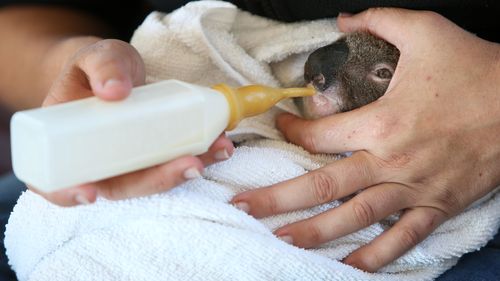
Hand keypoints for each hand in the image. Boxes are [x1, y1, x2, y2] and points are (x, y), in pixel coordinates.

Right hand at [32, 38, 233, 205]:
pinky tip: (220, 144)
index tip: (90, 193)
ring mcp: (129, 162)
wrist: (115, 71)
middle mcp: (98, 162)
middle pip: (121, 186)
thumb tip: (114, 90)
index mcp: (67, 146)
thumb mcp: (95, 57)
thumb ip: (102, 66)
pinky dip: (198, 155)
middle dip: (158, 180)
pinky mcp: (155, 154)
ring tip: (219, 150)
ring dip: (187, 169)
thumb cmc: (96, 68)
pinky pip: (173, 161)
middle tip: (190, 165)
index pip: (57, 182)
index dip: (69, 194)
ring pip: (154, 178)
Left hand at [231, 8, 499, 271]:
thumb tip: (344, 19)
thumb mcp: (426, 31)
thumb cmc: (474, 70)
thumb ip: (379, 21)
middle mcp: (391, 161)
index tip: (280, 127)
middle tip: (243, 208)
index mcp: (381, 122)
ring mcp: (413, 188)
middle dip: (278, 198)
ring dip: (315, 232)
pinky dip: (376, 257)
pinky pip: (402, 238)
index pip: (319, 134)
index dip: (291, 131)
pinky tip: (348, 269)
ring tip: (281, 241)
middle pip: (323, 185)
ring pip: (355, 217)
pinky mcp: (437, 205)